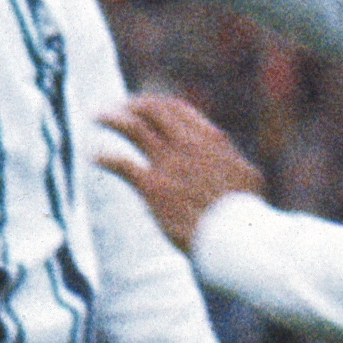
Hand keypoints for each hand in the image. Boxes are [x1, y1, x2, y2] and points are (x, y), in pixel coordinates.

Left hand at [97, 91, 264, 249]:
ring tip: (97, 118)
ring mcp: (169, 163)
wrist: (237, 237)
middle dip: (131, 105)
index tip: (144, 108)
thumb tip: (226, 158)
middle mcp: (189, 144)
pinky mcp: (153, 186)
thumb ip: (229, 162)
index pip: (178, 110)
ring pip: (133, 126)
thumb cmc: (246, 215)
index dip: (156, 105)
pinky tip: (95, 157)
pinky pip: (120, 162)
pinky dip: (104, 156)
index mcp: (212, 140)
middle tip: (117, 109)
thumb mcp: (246, 178)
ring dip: (112, 118)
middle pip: (153, 110)